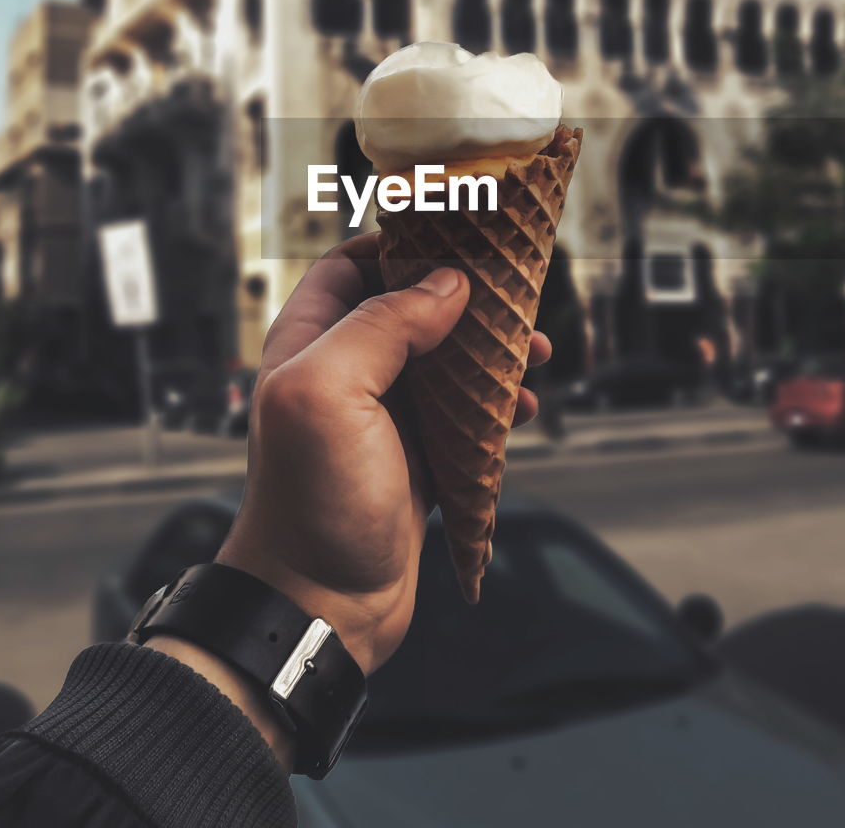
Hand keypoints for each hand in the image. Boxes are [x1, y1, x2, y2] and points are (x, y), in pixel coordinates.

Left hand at [216, 232, 548, 676]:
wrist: (320, 607)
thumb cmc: (309, 502)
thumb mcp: (330, 394)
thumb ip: (382, 326)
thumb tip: (446, 284)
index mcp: (310, 343)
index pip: (350, 266)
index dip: (399, 247)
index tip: (455, 239)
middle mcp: (345, 372)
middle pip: (409, 307)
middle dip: (464, 299)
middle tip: (513, 297)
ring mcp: (383, 416)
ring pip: (445, 360)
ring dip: (491, 352)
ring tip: (535, 353)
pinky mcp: (417, 456)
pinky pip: (465, 413)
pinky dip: (498, 405)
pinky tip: (524, 408)